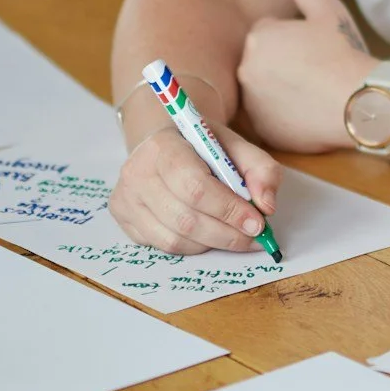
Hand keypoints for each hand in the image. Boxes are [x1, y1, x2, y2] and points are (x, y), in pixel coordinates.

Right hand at [109, 114, 282, 254]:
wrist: (165, 144)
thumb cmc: (201, 146)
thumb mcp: (236, 146)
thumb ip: (261, 170)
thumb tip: (267, 206)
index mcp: (163, 147)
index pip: (195, 187)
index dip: (229, 209)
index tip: (258, 222)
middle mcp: (137, 173)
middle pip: (185, 219)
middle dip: (228, 234)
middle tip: (254, 237)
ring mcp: (126, 198)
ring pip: (175, 239)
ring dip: (213, 243)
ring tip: (235, 235)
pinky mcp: (123, 218)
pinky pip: (164, 246)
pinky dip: (194, 246)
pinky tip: (209, 234)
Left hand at [234, 0, 375, 152]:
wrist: (363, 102)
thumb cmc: (346, 53)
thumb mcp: (328, 10)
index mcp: (258, 37)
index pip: (269, 34)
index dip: (295, 40)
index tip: (317, 50)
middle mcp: (245, 70)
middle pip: (262, 62)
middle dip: (282, 64)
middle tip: (316, 72)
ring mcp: (252, 104)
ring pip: (263, 91)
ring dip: (280, 90)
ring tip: (314, 93)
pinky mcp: (263, 131)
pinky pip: (268, 119)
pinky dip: (282, 116)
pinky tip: (309, 113)